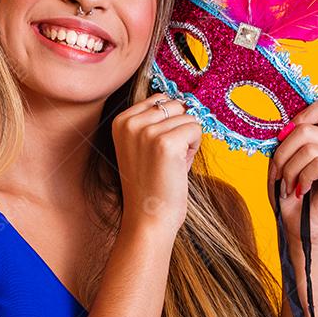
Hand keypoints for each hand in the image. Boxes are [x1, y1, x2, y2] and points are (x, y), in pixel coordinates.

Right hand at [112, 92, 202, 235]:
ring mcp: (147, 132)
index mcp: (121, 121)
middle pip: (175, 104)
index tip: (159, 148)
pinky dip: (195, 146)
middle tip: (168, 157)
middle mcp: (131, 123)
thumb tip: (186, 100)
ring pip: (188, 116)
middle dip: (180, 127)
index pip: (159, 98)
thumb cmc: (152, 184)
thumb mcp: (144, 145)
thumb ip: (157, 120)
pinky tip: (180, 165)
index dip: (168, 121)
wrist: (148, 218)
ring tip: (173, 163)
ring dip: (188, 139)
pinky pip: (196, 128)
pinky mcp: (166, 143)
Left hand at [266, 95, 317, 243]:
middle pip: (306, 128)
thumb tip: (289, 125)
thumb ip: (288, 138)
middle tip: (279, 176)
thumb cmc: (289, 196)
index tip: (282, 139)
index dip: (301, 116)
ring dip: (289, 170)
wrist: (297, 228)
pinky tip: (302, 191)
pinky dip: (302, 178)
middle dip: (283, 153)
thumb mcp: (282, 161)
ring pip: (309, 148)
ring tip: (289, 186)